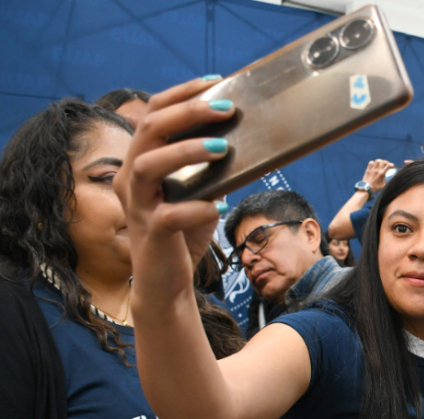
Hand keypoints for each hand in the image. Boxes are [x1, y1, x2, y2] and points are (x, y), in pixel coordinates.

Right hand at [114, 77, 235, 299]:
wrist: (167, 282)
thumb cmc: (183, 235)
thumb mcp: (199, 194)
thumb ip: (211, 170)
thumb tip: (244, 142)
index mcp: (140, 162)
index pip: (152, 114)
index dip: (181, 95)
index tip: (213, 82)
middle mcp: (131, 179)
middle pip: (148, 129)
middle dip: (188, 113)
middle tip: (225, 109)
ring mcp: (138, 206)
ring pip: (148, 165)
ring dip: (187, 151)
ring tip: (224, 148)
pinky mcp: (151, 234)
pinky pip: (169, 216)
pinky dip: (196, 208)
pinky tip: (219, 206)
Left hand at [362, 158, 394, 192]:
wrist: (367, 188)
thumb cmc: (375, 188)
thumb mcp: (383, 185)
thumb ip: (386, 181)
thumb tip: (389, 179)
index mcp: (382, 174)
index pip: (388, 166)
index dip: (391, 165)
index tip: (392, 166)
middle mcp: (377, 170)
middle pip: (383, 162)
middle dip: (386, 162)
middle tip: (387, 164)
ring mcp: (372, 169)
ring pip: (377, 161)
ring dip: (380, 161)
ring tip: (381, 163)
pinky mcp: (368, 169)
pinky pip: (371, 162)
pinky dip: (373, 163)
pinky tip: (374, 165)